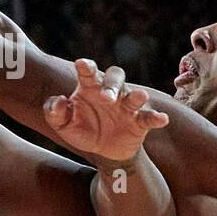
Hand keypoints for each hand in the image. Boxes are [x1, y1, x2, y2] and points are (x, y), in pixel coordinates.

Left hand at [43, 59, 169, 163]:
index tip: (81, 63)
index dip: (86, 66)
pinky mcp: (139, 122)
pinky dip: (156, 117)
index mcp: (89, 88)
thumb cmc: (82, 130)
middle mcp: (110, 92)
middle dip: (112, 84)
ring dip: (136, 95)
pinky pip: (149, 117)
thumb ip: (54, 111)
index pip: (88, 73)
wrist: (102, 151)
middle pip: (115, 76)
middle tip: (106, 97)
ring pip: (134, 94)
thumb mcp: (62, 124)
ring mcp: (126, 106)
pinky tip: (162, 119)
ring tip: (138, 97)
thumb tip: (60, 100)